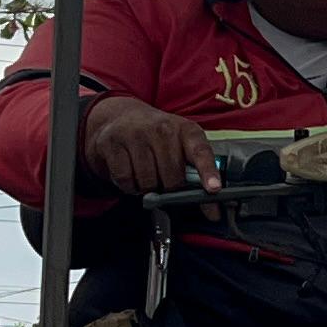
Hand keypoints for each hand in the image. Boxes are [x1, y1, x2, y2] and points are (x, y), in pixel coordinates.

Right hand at [83, 95, 219, 198]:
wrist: (120, 117)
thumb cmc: (156, 138)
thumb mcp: (181, 146)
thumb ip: (197, 174)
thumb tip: (213, 209)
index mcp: (185, 130)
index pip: (201, 152)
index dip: (208, 172)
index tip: (214, 189)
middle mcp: (162, 129)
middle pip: (172, 179)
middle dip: (169, 187)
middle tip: (163, 178)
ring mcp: (136, 134)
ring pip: (148, 183)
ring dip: (147, 187)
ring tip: (145, 173)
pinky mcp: (112, 143)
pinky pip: (125, 180)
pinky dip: (128, 186)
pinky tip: (130, 173)